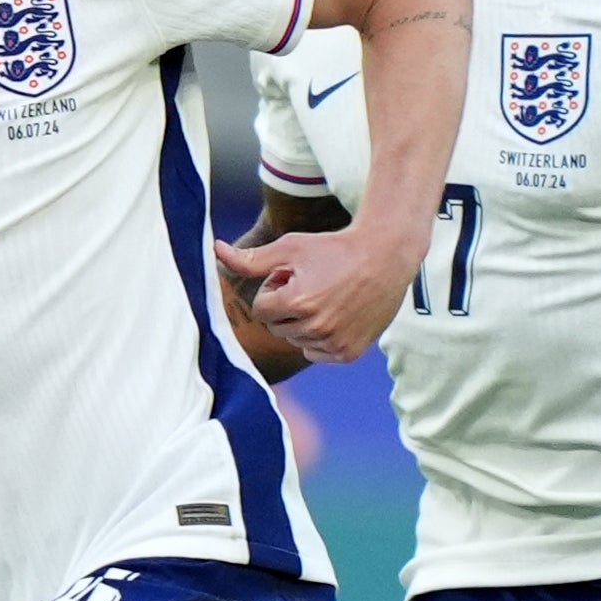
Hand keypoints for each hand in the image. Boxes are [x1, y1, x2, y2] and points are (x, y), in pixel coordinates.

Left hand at [213, 218, 414, 365]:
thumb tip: (215, 250)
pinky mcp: (348, 353)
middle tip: (312, 284)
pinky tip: (337, 314)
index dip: (274, 289)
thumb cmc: (334, 249)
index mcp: (297, 303)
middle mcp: (316, 328)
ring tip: (326, 297)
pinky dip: (320, 338)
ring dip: (303, 322)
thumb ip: (250, 260)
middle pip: (277, 327)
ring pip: (296, 341)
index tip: (294, 276)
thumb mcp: (290, 247)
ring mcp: (334, 343)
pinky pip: (316, 353)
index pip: (262, 309)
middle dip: (287, 307)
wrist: (385, 257)